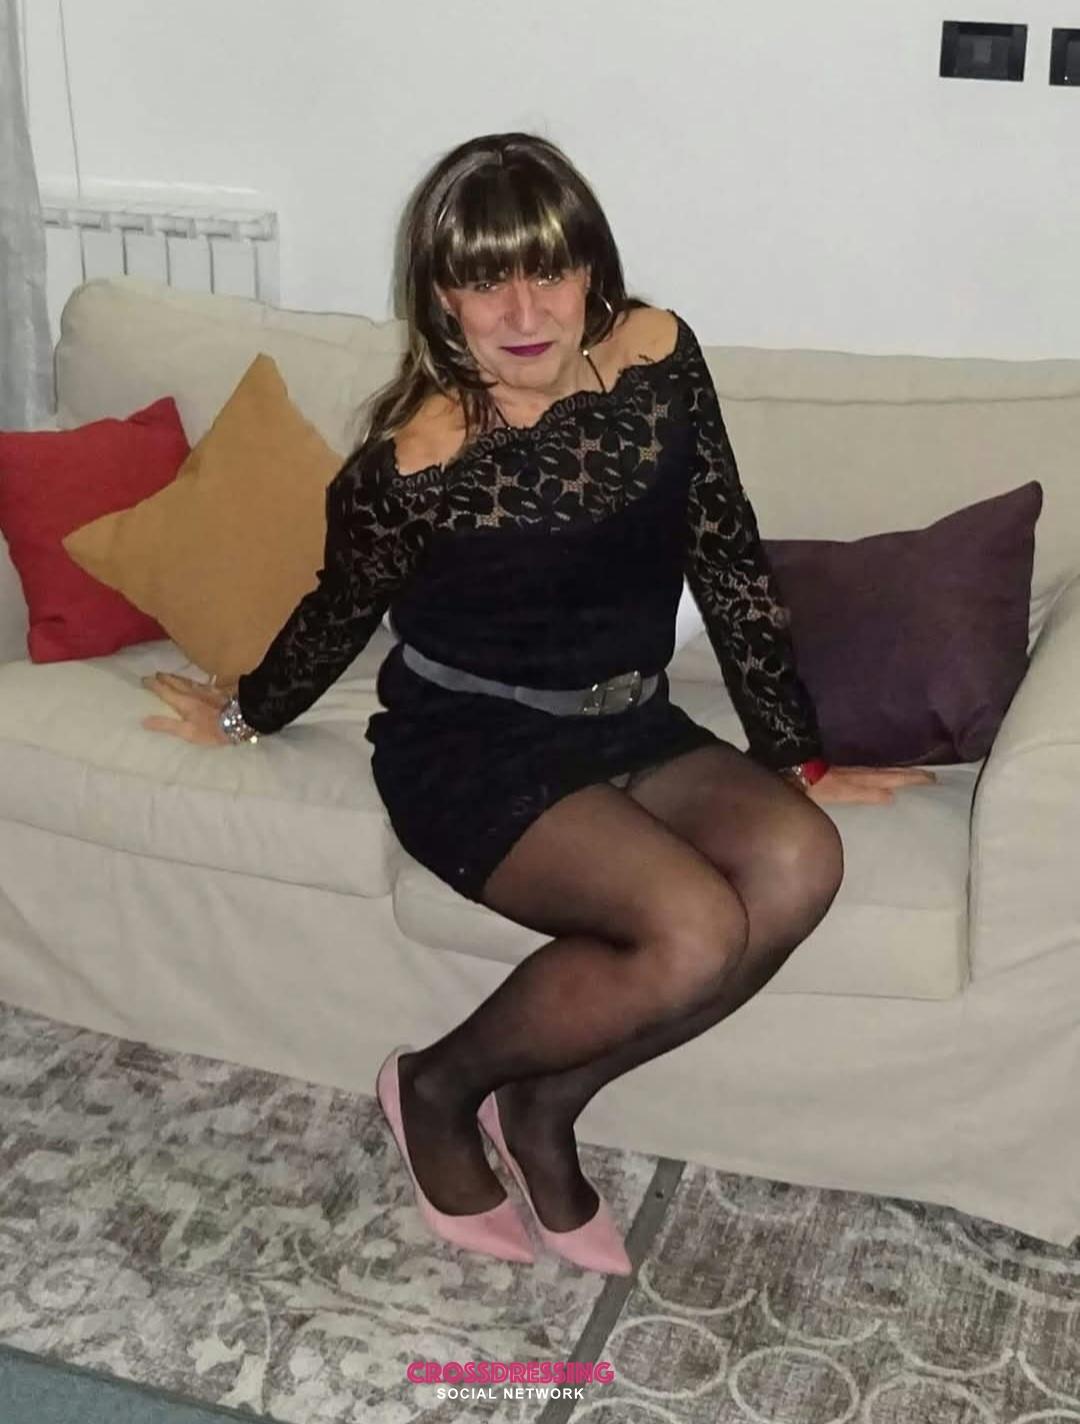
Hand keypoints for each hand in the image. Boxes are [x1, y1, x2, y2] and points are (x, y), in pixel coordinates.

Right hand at [141, 672, 231, 745]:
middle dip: (164, 678)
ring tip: (170, 675)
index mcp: (183, 702)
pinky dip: (193, 681)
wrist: (241, 719)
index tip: (143, 679)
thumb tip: (144, 721)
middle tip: (155, 674)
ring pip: (188, 681)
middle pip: (175, 682)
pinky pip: (201, 683)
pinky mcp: (218, 691)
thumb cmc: (213, 730)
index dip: (153, 684)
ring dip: (177, 677)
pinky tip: (197, 683)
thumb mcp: (187, 732)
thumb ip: (166, 726)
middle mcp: (193, 692)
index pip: (164, 690)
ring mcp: (206, 690)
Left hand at [807, 765, 936, 804]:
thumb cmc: (815, 787)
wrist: (793, 770)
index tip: (934, 781)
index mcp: (862, 779)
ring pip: (884, 771)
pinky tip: (888, 777)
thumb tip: (890, 796)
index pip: (893, 778)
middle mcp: (861, 773)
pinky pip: (872, 773)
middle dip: (913, 775)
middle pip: (891, 773)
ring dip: (902, 773)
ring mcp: (853, 772)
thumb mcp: (840, 793)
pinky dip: (885, 773)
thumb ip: (864, 793)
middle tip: (935, 777)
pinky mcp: (844, 774)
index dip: (912, 779)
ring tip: (919, 775)